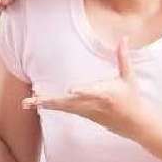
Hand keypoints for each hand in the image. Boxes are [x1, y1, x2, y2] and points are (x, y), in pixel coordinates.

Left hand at [22, 38, 151, 139]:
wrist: (134, 124)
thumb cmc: (131, 97)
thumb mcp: (129, 78)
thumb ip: (123, 57)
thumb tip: (123, 37)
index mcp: (105, 93)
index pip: (92, 91)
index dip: (82, 91)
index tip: (71, 89)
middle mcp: (93, 104)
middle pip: (70, 103)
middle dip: (52, 101)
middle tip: (34, 99)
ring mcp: (86, 111)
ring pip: (63, 108)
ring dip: (45, 104)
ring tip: (27, 102)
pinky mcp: (83, 114)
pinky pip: (63, 109)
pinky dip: (50, 106)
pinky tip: (35, 102)